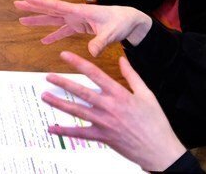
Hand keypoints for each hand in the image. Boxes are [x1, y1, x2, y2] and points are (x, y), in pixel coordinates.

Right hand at [14, 0, 152, 55]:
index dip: (41, 3)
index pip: (57, 6)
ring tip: (23, 21)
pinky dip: (53, 36)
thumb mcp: (112, 32)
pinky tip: (44, 41)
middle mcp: (75, 14)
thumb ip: (100, 42)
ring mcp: (77, 20)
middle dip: (33, 8)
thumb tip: (91, 52)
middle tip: (17, 4)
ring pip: (53, 19)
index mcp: (80, 11)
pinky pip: (63, 31)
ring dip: (39, 20)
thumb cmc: (121, 22)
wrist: (130, 21)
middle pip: (50, 10)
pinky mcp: (80, 27)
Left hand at [42, 52, 186, 171]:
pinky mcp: (103, 137)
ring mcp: (105, 123)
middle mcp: (110, 107)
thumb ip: (132, 76)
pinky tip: (51, 128)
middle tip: (47, 77)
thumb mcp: (147, 95)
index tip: (64, 55)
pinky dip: (64, 131)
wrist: (161, 150)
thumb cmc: (156, 122)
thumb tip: (122, 59)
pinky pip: (80, 133)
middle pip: (81, 92)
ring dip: (58, 103)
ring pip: (77, 111)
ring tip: (44, 96)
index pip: (95, 74)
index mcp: (120, 94)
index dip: (78, 62)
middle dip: (63, 83)